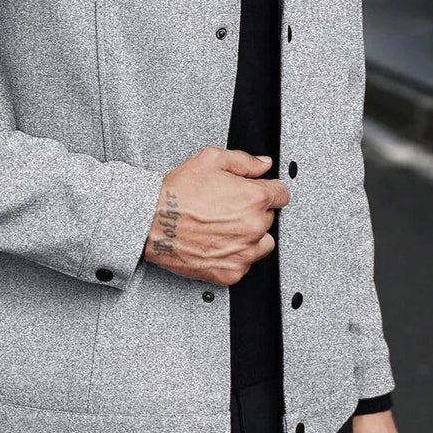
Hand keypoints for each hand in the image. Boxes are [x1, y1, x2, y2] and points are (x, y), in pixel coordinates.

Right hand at [142, 146, 289, 285]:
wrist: (151, 222)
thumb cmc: (177, 193)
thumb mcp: (210, 160)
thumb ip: (244, 161)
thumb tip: (263, 164)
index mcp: (254, 198)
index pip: (281, 194)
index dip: (267, 190)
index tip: (257, 192)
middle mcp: (254, 227)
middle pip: (270, 219)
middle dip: (254, 212)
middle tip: (228, 208)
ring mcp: (243, 252)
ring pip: (263, 244)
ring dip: (250, 236)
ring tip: (224, 227)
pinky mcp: (230, 272)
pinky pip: (244, 264)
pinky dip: (234, 256)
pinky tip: (216, 242)